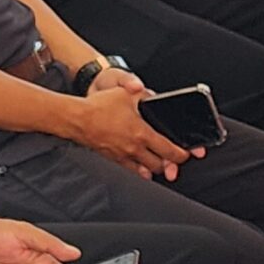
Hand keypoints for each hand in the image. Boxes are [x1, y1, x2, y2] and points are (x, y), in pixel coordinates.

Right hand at [57, 80, 191, 180]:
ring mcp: (123, 156)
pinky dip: (140, 170)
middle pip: (160, 164)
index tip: (186, 153)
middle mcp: (134, 148)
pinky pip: (131, 170)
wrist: (77, 118)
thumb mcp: (125, 93)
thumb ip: (142, 94)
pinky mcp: (113, 158)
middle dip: (171, 164)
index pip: (169, 150)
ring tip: (160, 163)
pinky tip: (141, 168)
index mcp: (142, 133)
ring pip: (146, 170)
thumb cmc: (99, 106)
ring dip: (155, 168)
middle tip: (174, 160)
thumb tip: (151, 95)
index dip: (182, 154)